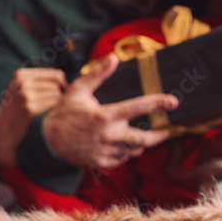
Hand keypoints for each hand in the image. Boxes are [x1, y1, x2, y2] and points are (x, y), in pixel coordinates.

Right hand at [0, 68, 67, 168]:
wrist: (2, 131)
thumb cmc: (16, 110)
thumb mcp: (22, 89)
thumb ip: (41, 80)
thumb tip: (62, 75)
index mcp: (21, 74)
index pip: (55, 74)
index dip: (63, 84)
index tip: (63, 93)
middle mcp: (23, 82)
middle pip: (57, 85)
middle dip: (60, 95)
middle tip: (54, 106)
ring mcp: (26, 95)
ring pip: (57, 95)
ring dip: (58, 104)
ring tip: (49, 111)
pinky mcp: (31, 108)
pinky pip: (55, 105)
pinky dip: (56, 111)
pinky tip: (49, 116)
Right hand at [43, 54, 178, 167]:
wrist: (48, 140)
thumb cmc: (64, 112)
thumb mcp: (78, 89)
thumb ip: (98, 74)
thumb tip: (113, 58)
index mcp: (105, 115)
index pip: (138, 107)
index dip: (158, 103)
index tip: (173, 101)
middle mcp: (108, 135)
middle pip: (143, 138)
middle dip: (158, 136)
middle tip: (166, 131)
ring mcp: (105, 151)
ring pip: (133, 151)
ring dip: (141, 144)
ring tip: (145, 137)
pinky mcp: (101, 162)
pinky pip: (121, 160)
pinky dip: (127, 153)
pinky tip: (126, 146)